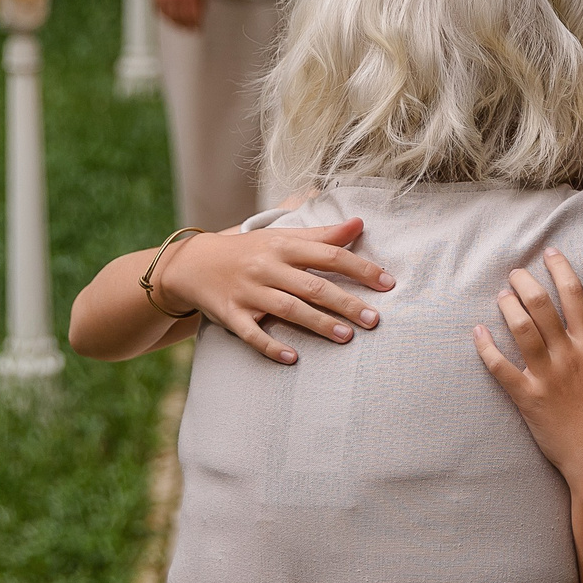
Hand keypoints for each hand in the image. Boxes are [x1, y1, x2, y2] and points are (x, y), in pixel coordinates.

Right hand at [151, 0, 206, 28]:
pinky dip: (165, 16)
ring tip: (180, 26)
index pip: (195, 15)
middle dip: (187, 27)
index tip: (198, 28)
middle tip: (189, 30)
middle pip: (183, 18)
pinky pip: (160, 11)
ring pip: (170, 17)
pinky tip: (169, 18)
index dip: (197, 24)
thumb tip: (200, 17)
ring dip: (175, 24)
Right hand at [159, 219, 393, 363]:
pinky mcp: (231, 314)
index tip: (387, 283)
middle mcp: (268, 267)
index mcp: (284, 245)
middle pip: (313, 286)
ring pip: (288, 309)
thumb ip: (322, 234)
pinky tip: (293, 358)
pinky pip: (251, 333)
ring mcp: (248, 292)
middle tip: (375, 319)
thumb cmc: (250, 250)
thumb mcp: (282, 236)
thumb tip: (359, 223)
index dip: (361, 268)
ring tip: (346, 337)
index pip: (329, 255)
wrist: (194, 263)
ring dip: (318, 324)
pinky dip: (270, 346)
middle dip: (346, 303)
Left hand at [475, 249, 582, 498]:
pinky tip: (477, 332)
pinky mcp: (527, 399)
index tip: (549, 253)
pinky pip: (500, 369)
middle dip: (525, 282)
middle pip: (542, 307)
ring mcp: (546, 377)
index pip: (574, 296)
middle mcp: (568, 356)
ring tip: (501, 296)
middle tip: (514, 273)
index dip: (560, 269)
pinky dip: (486, 349)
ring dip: (507, 307)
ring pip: (521, 330)